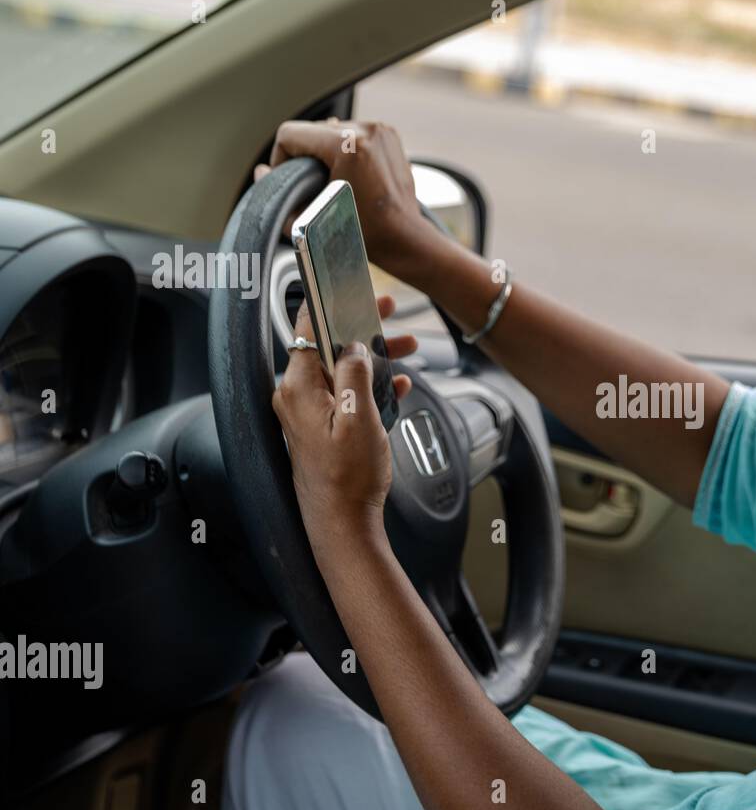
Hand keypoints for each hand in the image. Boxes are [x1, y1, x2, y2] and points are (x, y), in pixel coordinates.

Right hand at [256, 118, 432, 277]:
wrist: (406, 240)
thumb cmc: (364, 234)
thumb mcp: (311, 219)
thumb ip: (278, 195)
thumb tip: (262, 172)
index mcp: (348, 144)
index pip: (290, 134)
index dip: (280, 159)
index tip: (287, 181)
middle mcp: (367, 130)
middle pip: (311, 130)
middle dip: (304, 156)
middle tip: (309, 185)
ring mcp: (381, 130)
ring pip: (332, 131)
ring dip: (324, 153)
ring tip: (330, 182)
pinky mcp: (390, 135)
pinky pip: (353, 135)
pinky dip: (345, 152)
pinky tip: (349, 176)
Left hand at [271, 295, 416, 540]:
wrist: (343, 521)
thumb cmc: (349, 478)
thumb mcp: (360, 419)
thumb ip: (355, 375)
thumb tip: (355, 346)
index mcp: (299, 389)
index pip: (309, 330)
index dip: (333, 304)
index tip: (351, 288)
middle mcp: (297, 396)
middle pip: (328, 346)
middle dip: (361, 327)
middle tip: (387, 312)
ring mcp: (308, 411)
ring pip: (341, 367)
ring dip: (372, 356)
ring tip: (405, 348)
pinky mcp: (321, 425)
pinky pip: (345, 392)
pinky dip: (369, 383)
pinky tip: (395, 385)